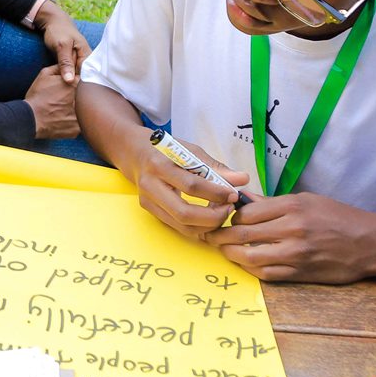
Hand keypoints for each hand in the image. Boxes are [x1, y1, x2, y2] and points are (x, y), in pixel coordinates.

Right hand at [24, 64, 78, 139]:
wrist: (30, 118)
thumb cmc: (37, 96)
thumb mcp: (45, 74)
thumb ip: (60, 68)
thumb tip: (70, 64)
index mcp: (76, 84)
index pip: (85, 80)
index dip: (78, 83)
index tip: (71, 87)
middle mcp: (81, 99)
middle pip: (87, 96)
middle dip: (80, 96)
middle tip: (66, 100)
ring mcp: (80, 116)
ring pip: (84, 111)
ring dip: (78, 109)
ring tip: (64, 110)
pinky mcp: (77, 128)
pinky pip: (80, 124)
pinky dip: (73, 122)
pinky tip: (63, 120)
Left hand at [35, 1, 90, 83]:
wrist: (53, 23)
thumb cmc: (59, 31)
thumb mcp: (61, 46)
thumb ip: (65, 62)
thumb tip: (69, 80)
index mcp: (87, 54)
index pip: (86, 74)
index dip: (78, 84)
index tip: (69, 90)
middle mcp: (85, 60)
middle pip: (82, 77)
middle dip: (74, 85)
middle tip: (63, 92)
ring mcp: (77, 62)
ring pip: (75, 77)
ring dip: (69, 82)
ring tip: (62, 90)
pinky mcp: (71, 63)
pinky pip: (70, 74)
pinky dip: (65, 78)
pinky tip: (60, 85)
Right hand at [126, 135, 251, 237]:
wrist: (133, 153)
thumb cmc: (165, 149)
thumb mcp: (189, 150)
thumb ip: (215, 167)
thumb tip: (242, 179)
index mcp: (160, 164)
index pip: (191, 185)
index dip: (216, 193)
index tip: (233, 194)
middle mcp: (150, 185)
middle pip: (184, 213)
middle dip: (213, 217)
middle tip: (229, 209)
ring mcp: (148, 201)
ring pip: (181, 225)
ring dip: (207, 225)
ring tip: (221, 213)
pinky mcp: (150, 211)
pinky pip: (177, 226)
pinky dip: (197, 226)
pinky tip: (209, 218)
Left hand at [204, 192, 375, 282]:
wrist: (370, 243)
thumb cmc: (339, 217)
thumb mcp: (307, 200)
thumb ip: (274, 204)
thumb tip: (244, 201)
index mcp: (293, 206)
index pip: (247, 211)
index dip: (230, 215)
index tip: (223, 217)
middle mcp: (293, 229)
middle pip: (243, 233)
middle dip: (221, 236)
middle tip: (210, 236)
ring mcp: (296, 253)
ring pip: (250, 256)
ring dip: (231, 255)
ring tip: (223, 251)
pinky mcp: (300, 273)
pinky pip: (267, 274)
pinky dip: (251, 269)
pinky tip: (244, 264)